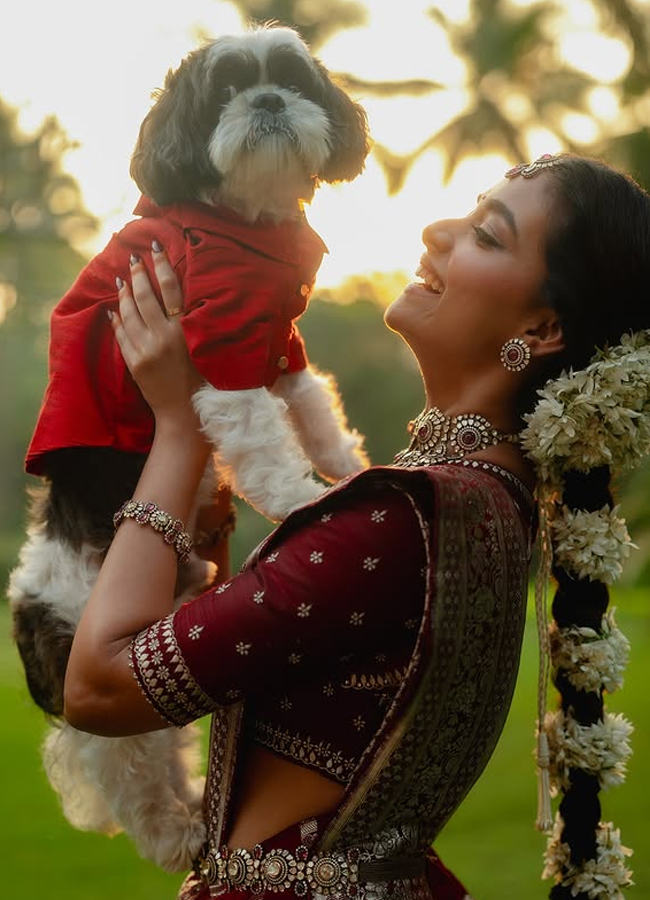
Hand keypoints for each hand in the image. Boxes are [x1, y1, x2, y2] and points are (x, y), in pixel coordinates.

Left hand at [111, 245, 203, 426]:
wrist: (186, 415)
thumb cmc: (205, 382)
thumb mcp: (207, 348)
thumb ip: (195, 324)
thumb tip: (183, 298)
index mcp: (186, 331)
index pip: (171, 289)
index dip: (162, 265)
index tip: (155, 248)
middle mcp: (164, 337)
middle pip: (146, 296)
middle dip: (138, 274)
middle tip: (133, 259)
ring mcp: (146, 351)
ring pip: (130, 313)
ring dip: (124, 293)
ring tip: (122, 280)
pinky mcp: (135, 364)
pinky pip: (122, 335)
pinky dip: (117, 320)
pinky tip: (114, 310)